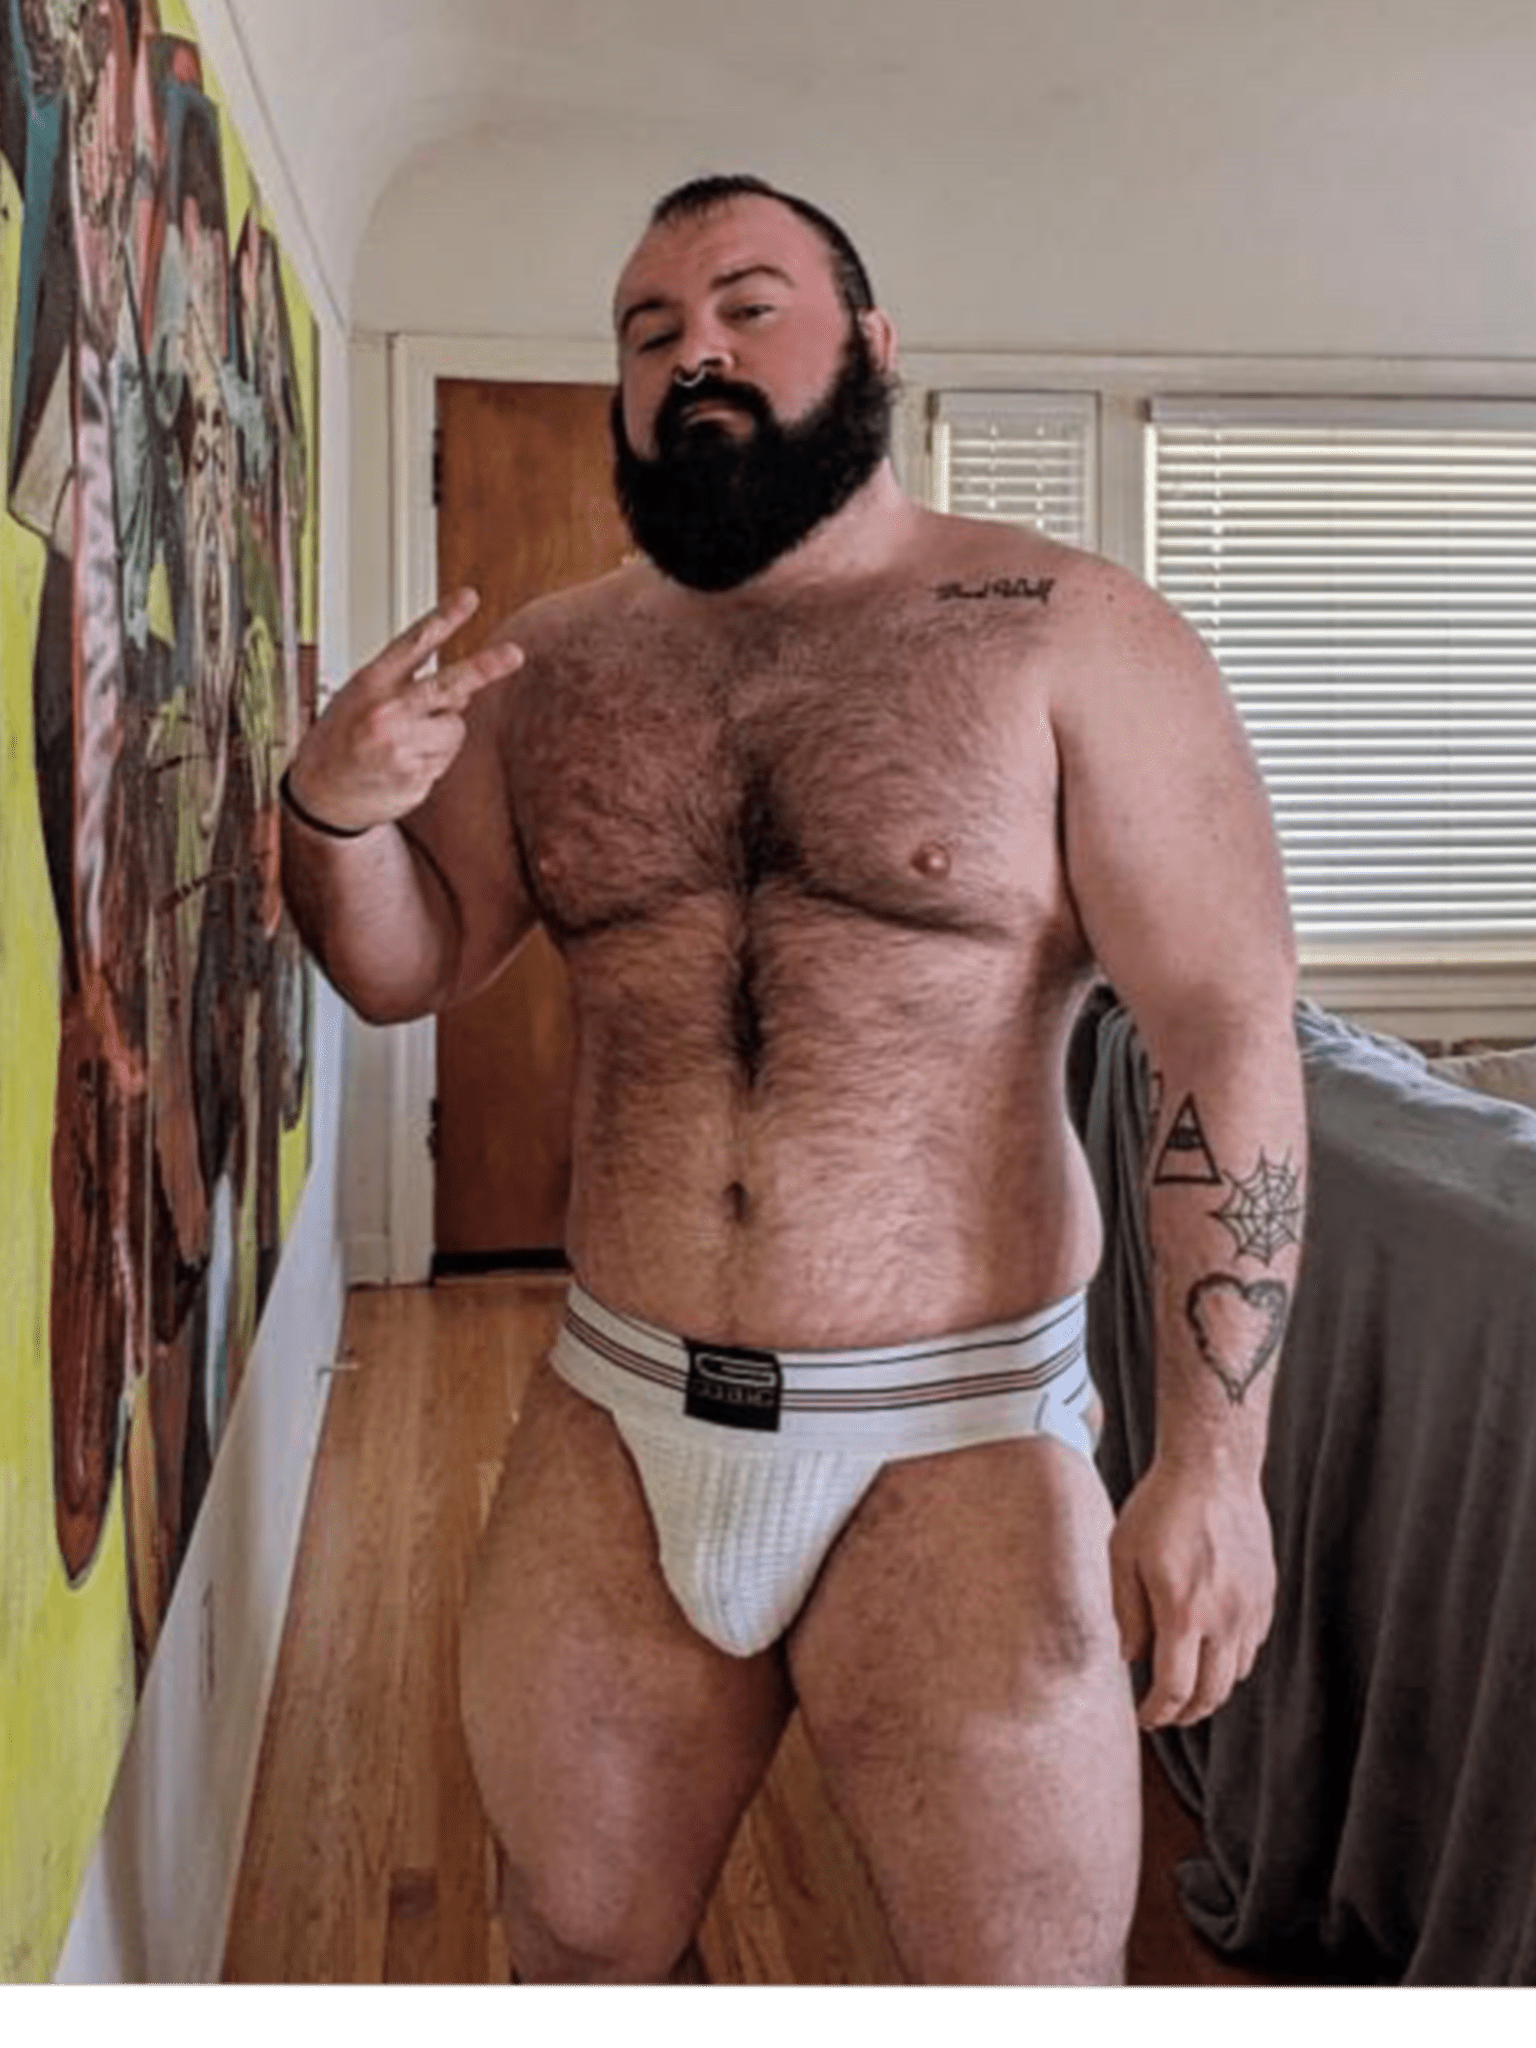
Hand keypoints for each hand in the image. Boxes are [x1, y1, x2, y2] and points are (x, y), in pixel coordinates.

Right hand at [286, 588, 523, 833]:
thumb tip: (463, 691)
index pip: (414, 643)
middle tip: (515, 654)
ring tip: (407, 743)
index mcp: (371, 682)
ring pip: (456, 726)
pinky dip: (433, 761)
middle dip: (484, 669)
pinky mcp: (414, 775)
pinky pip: (446, 760)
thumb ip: (409, 685)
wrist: (322, 793)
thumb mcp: (361, 697)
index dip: (445, 618)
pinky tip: (404, 765)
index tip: (469, 598)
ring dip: (443, 734)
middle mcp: (386, 711)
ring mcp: (401, 745)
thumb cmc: (343, 739)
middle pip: (447, 684)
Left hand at [1108, 1455, 1275, 1729]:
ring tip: (1188, 1683)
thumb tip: (1130, 1656)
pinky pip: (1253, 1643)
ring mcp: (1250, 1608)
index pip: (1175, 1689)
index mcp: (1183, 1613)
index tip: (1146, 1717)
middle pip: (1212, 1693)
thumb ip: (1126, 1611)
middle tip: (1166, 1713)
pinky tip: (1213, 1648)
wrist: (1213, 1469)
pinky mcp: (1266, 1593)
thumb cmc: (1160, 1507)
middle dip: (1187, 1712)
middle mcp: (1223, 1618)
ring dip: (1212, 1688)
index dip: (1158, 1712)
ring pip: (1237, 1672)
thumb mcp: (1123, 1554)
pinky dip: (1233, 1658)